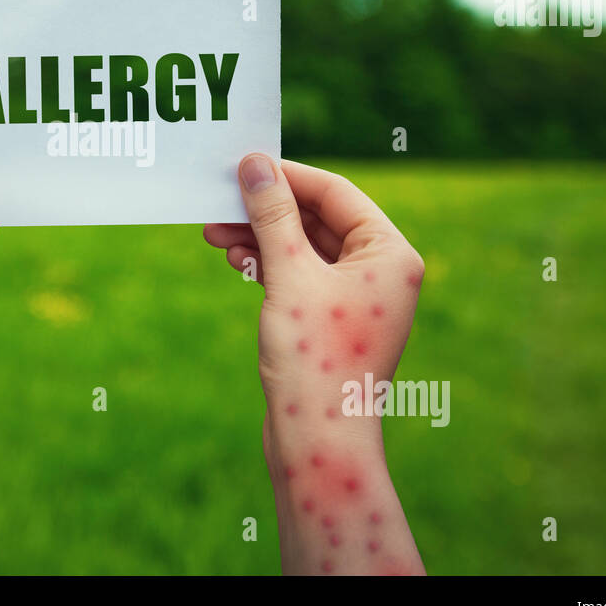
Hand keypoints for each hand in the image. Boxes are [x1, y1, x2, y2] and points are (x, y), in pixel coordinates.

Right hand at [205, 155, 426, 574]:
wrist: (318, 441)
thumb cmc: (314, 359)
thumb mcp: (288, 275)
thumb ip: (271, 215)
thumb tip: (255, 164)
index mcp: (390, 254)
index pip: (336, 193)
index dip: (287, 176)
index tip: (243, 165)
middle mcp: (381, 272)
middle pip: (318, 219)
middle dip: (266, 210)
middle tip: (219, 201)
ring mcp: (358, 299)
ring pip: (304, 248)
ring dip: (261, 237)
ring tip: (214, 232)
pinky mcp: (333, 321)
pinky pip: (300, 276)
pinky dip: (269, 265)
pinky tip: (236, 261)